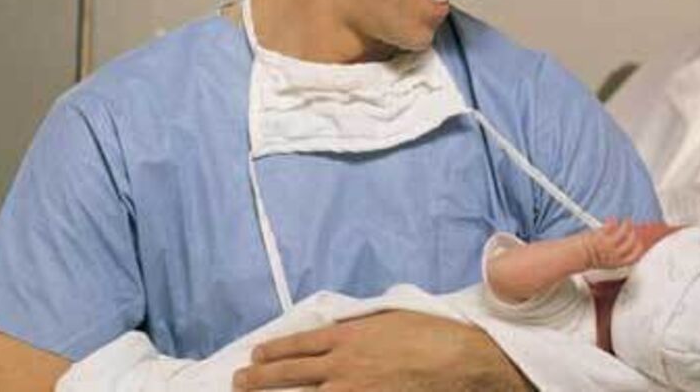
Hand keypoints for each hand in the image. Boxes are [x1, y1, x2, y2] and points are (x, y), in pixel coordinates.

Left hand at [232, 310, 529, 391]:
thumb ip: (358, 325)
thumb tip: (335, 326)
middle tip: (240, 381)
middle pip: (287, 374)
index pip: (297, 345)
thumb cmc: (431, 335)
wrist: (460, 361)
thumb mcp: (390, 317)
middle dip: (257, 379)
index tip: (256, 354)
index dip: (272, 351)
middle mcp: (341, 366)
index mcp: (347, 336)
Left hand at [583, 218, 644, 269]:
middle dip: (634, 233)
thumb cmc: (588, 258)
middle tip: (632, 228)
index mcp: (616, 263)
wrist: (574, 257)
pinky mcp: (601, 237)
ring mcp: (608, 246)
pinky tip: (612, 219)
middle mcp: (614, 255)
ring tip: (625, 221)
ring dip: (626, 224)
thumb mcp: (606, 260)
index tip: (639, 242)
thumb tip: (623, 243)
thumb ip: (616, 253)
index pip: (634, 256)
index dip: (639, 248)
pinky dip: (613, 221)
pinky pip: (612, 226)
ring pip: (624, 232)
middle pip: (632, 242)